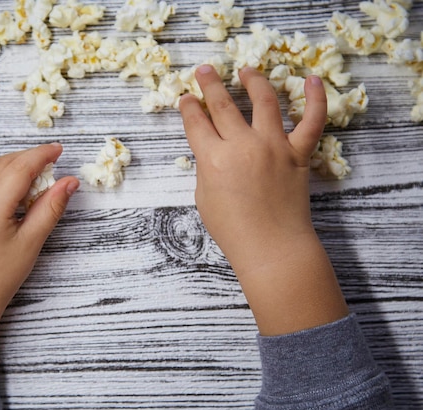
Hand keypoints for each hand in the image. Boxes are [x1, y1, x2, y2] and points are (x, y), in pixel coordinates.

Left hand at [0, 143, 78, 371]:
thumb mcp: (31, 242)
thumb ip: (51, 207)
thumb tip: (70, 181)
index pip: (20, 167)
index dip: (41, 155)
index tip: (58, 150)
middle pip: (2, 164)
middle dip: (27, 161)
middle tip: (47, 170)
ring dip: (6, 167)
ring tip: (24, 184)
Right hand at [179, 66, 347, 334]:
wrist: (272, 246)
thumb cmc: (232, 230)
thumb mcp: (204, 197)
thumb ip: (208, 168)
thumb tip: (214, 151)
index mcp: (213, 158)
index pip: (196, 123)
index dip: (189, 108)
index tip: (187, 98)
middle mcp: (242, 145)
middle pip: (223, 105)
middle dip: (211, 84)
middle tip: (206, 70)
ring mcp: (273, 146)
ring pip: (264, 101)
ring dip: (254, 81)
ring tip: (247, 70)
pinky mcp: (298, 153)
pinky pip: (312, 120)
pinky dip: (315, 98)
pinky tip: (312, 80)